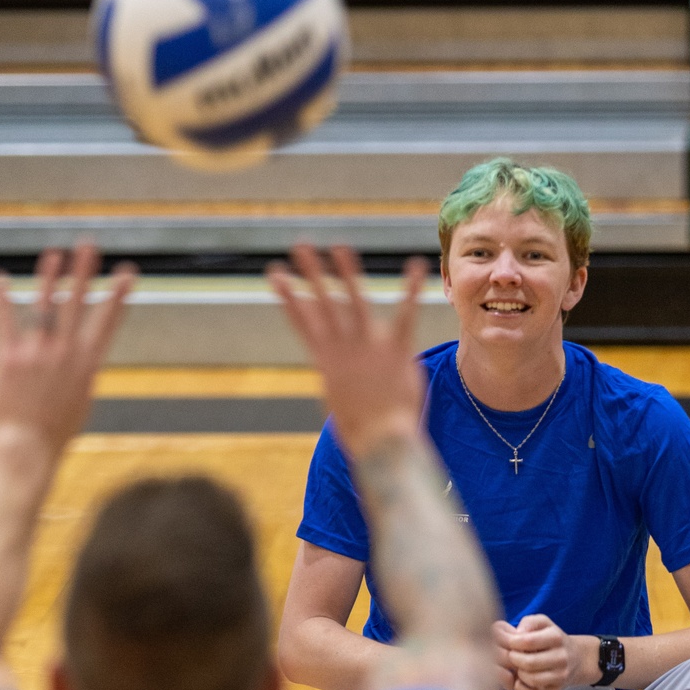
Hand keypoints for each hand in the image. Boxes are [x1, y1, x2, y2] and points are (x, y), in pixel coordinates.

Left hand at [0, 244, 134, 456]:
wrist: (27, 447)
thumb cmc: (56, 430)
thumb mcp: (80, 400)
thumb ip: (80, 373)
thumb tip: (82, 357)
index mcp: (87, 364)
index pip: (107, 321)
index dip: (118, 294)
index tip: (127, 272)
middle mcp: (65, 352)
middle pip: (76, 303)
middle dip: (83, 271)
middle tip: (88, 246)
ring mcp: (36, 352)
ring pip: (45, 305)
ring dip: (50, 276)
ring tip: (54, 253)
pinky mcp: (8, 357)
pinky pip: (4, 321)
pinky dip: (0, 299)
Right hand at [268, 244, 426, 458]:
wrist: (381, 442)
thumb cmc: (363, 428)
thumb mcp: (341, 401)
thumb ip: (340, 379)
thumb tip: (338, 375)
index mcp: (326, 360)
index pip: (303, 321)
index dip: (289, 296)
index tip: (275, 274)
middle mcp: (342, 348)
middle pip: (322, 303)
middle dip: (311, 274)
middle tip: (300, 247)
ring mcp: (367, 347)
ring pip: (355, 302)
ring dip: (347, 273)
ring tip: (340, 247)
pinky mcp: (395, 350)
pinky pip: (404, 314)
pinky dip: (409, 290)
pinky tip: (413, 266)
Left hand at [493, 615, 596, 689]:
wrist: (576, 658)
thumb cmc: (552, 638)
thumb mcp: (543, 623)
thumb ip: (528, 622)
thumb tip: (517, 633)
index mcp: (556, 637)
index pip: (527, 641)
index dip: (512, 642)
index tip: (510, 642)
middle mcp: (561, 657)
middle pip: (529, 663)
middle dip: (513, 659)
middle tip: (512, 655)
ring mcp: (561, 676)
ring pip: (532, 679)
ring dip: (518, 673)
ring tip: (518, 666)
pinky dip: (521, 688)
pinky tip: (521, 679)